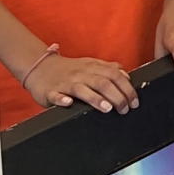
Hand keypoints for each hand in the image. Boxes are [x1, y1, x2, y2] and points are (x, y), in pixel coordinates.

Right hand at [20, 46, 138, 114]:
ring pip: (82, 89)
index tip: (134, 101)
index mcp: (92, 67)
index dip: (127, 88)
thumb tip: (126, 76)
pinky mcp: (50, 91)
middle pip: (102, 82)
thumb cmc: (69, 69)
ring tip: (107, 108)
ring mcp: (65, 83)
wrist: (39, 67)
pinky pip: (56, 95)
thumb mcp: (90, 65)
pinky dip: (62, 99)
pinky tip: (69, 103)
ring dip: (95, 98)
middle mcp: (80, 74)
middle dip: (117, 96)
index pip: (114, 75)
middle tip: (125, 109)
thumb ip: (109, 70)